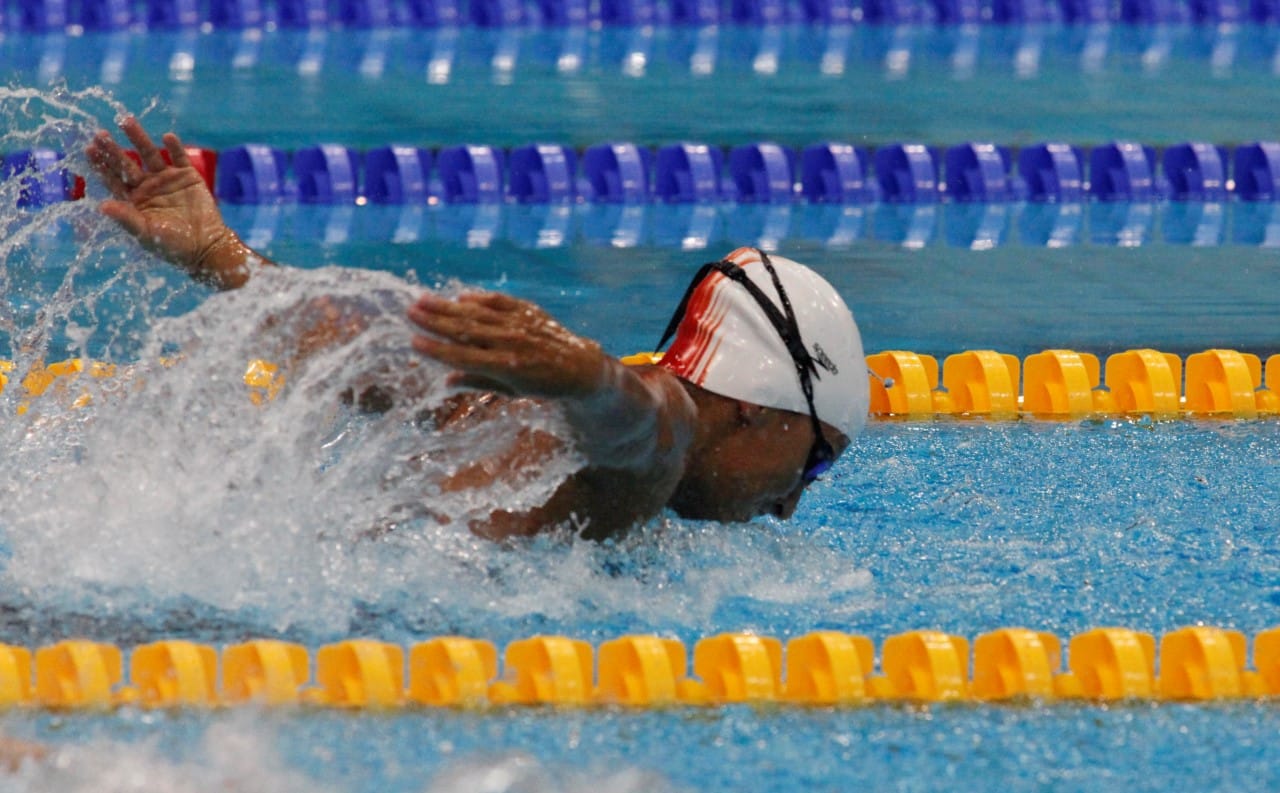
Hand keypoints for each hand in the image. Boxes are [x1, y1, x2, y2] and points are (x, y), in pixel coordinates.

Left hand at [85, 117, 251, 288]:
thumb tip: (101, 206)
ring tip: (127, 121)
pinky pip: (179, 158)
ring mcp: (167, 179)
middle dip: (114, 149)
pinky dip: (174, 147)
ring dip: (139, 138)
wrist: (207, 247)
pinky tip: (167, 137)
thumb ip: (126, 218)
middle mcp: (147, 186)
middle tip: (100, 133)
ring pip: (149, 154)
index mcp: (134, 200)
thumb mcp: (146, 234)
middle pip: (127, 163)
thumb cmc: (173, 246)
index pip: (113, 179)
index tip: (89, 149)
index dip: (101, 165)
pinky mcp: (188, 176)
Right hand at [407, 292, 607, 398]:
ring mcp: (520, 324)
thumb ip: (478, 383)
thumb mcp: (511, 391)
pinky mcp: (528, 311)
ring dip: (448, 306)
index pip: (462, 356)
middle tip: (410, 311)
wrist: (580, 367)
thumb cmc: (543, 384)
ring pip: (477, 313)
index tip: (413, 341)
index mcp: (505, 367)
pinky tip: (460, 296)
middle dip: (435, 320)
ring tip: (423, 299)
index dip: (435, 349)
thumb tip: (446, 381)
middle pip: (465, 329)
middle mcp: (511, 343)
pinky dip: (479, 298)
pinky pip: (499, 301)